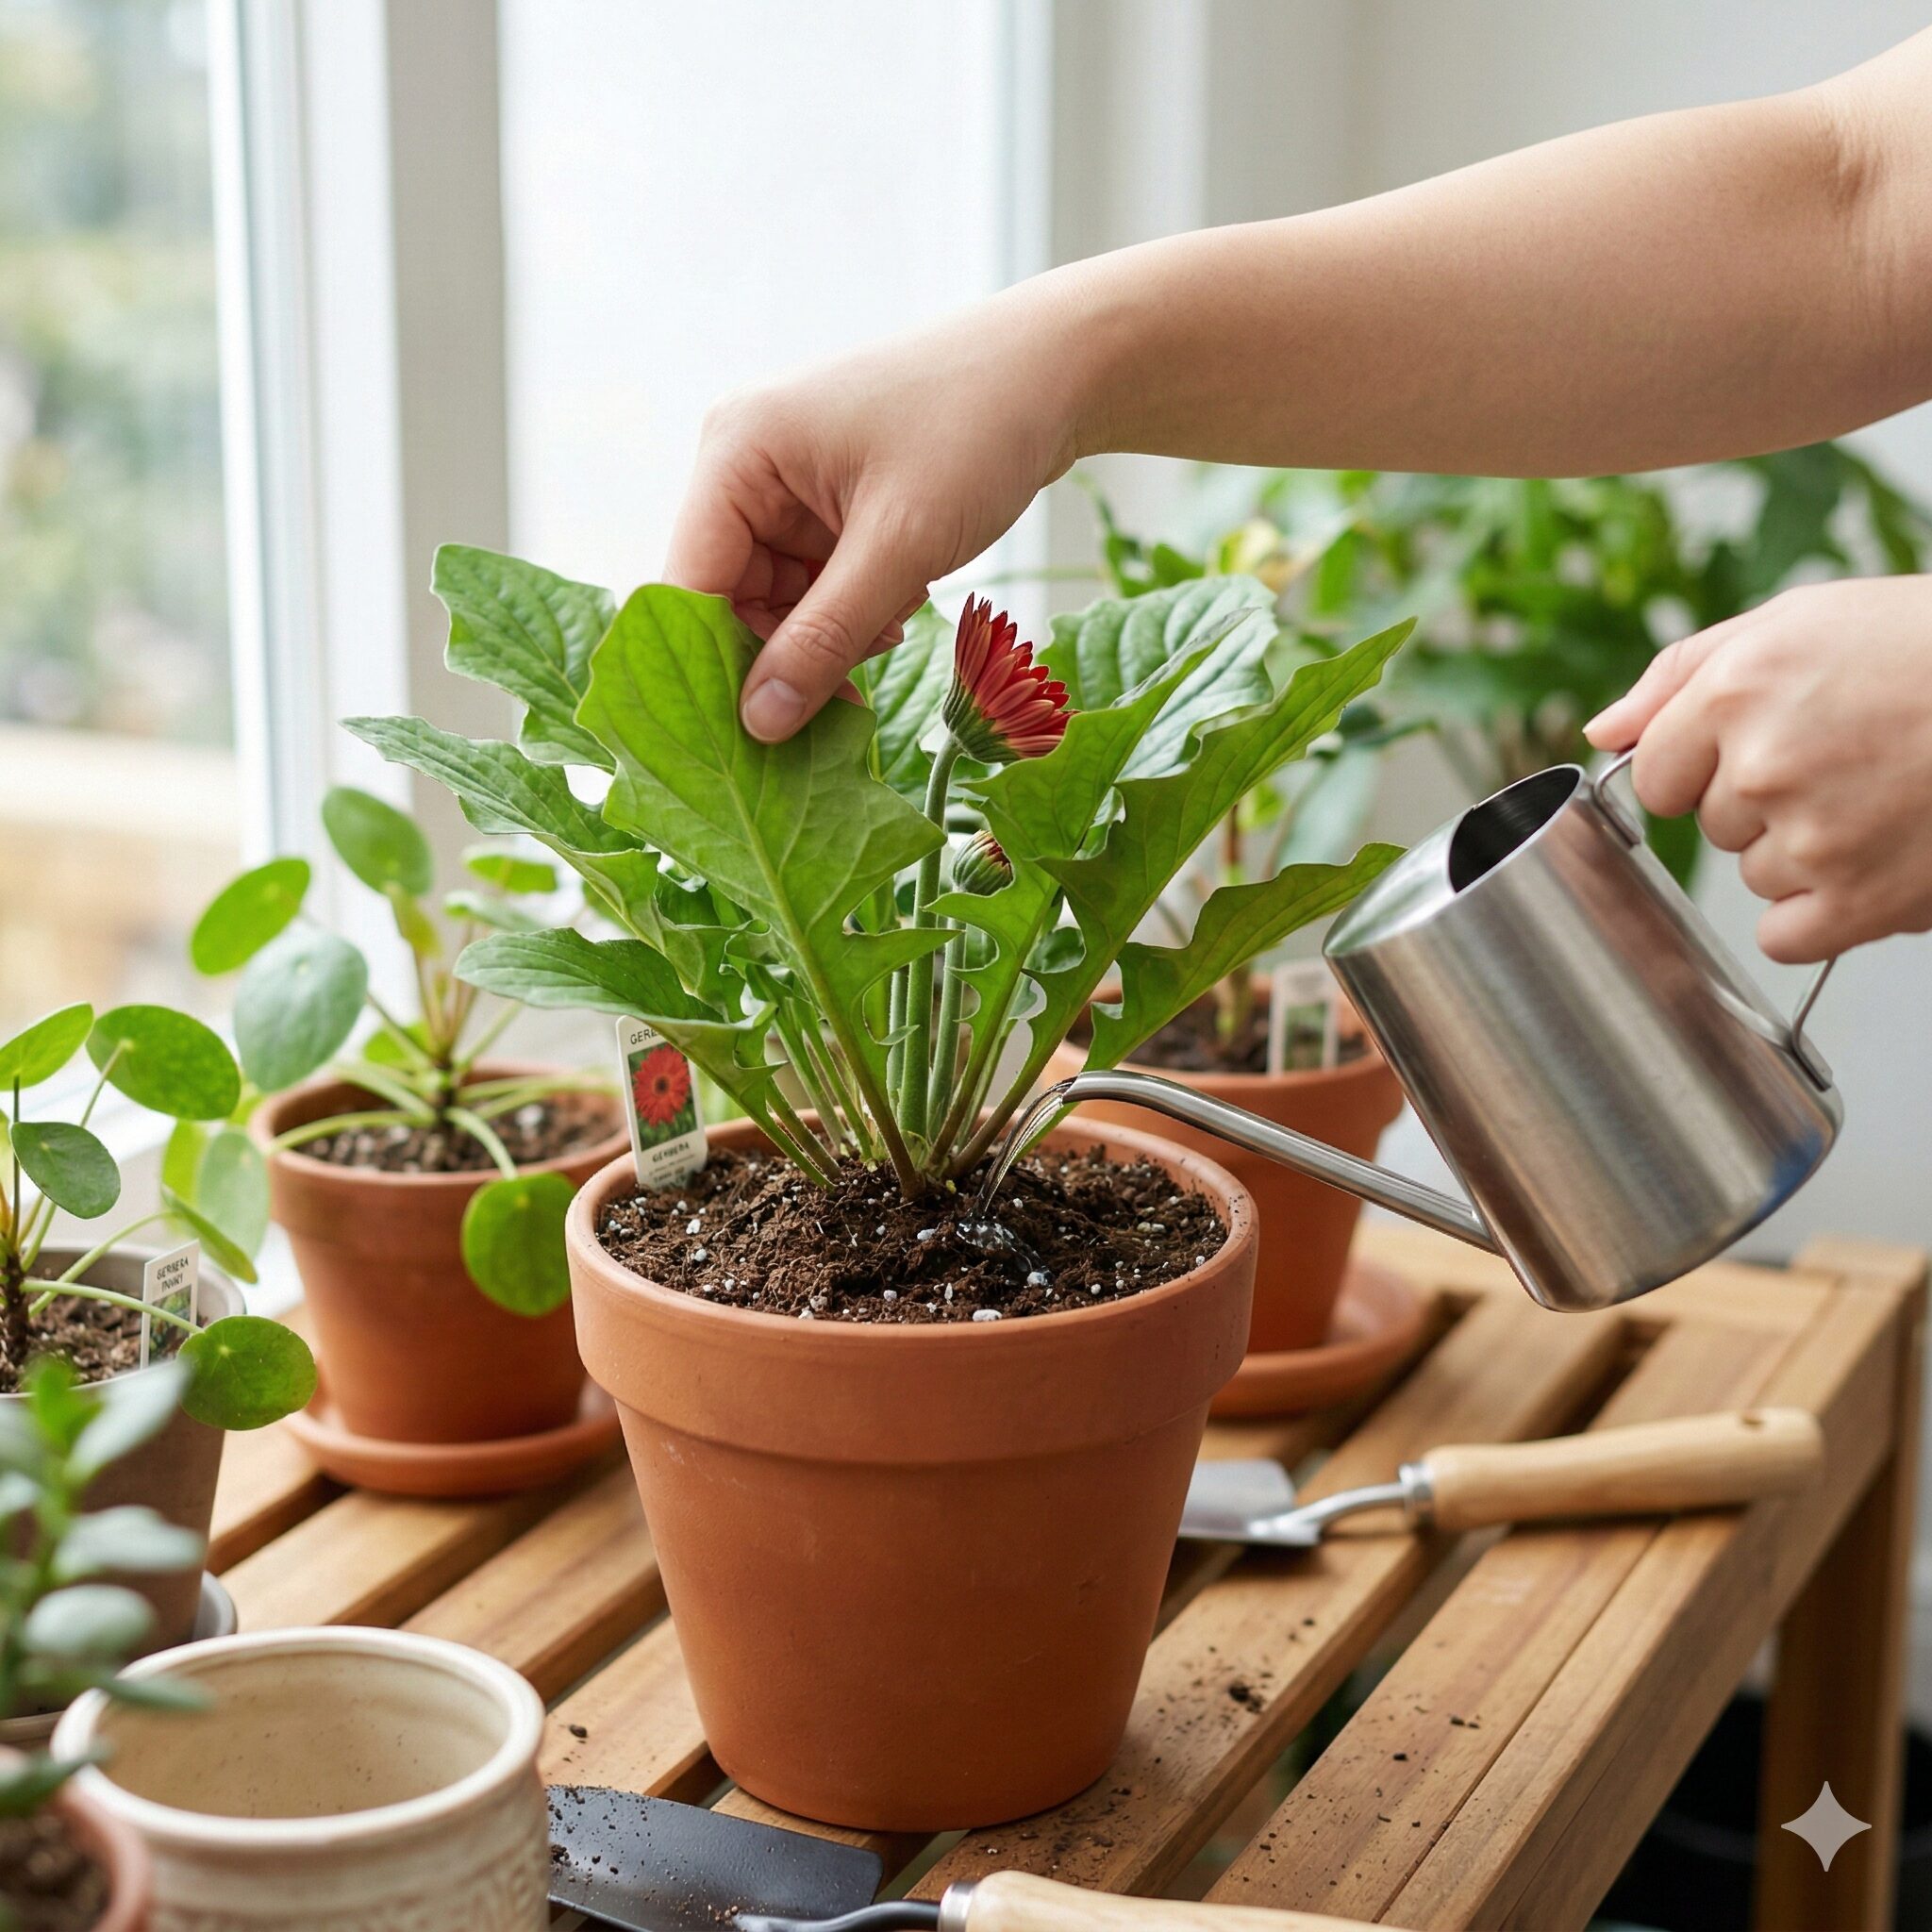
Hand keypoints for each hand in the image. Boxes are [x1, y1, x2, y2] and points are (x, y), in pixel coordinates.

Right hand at [665, 294, 1082, 741]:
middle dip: (785, 653)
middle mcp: (745, 464)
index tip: (756, 736)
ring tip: (892, 624)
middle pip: (729, 599)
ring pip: (776, 601)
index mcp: (737, 452)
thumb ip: (824, 639)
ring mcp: (787, 485)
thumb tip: (759, 724)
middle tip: (846, 699)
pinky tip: (900, 602)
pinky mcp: (827, 504)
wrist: (1057, 371)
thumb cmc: (977, 429)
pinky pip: (815, 585)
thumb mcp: (899, 547)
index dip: (713, 667)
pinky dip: (853, 610)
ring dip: (828, 635)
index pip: (688, 585)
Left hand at [1585, 575, 1931, 961]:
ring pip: (1755, 874)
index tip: (1763, 749)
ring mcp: (1811, 837)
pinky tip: (1875, 861)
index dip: (1704, 765)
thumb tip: (1602, 731)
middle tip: (1850, 760)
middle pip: (1713, 823)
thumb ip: (1680, 675)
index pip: (1654, 772)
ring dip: (1805, 852)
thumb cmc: (1929, 648)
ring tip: (1883, 797)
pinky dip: (1823, 914)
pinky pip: (1786, 937)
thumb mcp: (1799, 621)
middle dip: (1765, 801)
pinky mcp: (1859, 900)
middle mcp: (1763, 765)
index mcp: (1738, 690)